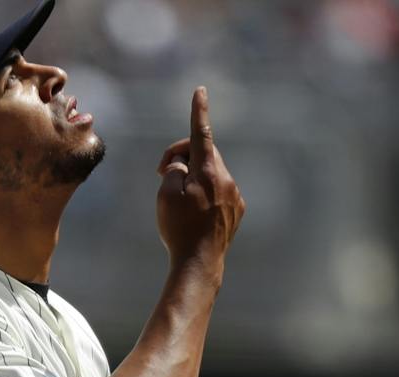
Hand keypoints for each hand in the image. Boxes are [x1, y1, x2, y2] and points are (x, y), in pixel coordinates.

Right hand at [155, 87, 244, 266]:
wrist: (199, 263)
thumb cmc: (179, 227)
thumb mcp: (167, 192)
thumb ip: (176, 168)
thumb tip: (186, 165)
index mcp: (209, 171)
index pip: (201, 133)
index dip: (199, 111)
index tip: (201, 91)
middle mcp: (226, 180)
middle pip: (203, 153)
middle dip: (182, 156)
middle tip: (161, 172)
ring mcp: (234, 196)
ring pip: (211, 173)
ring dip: (193, 176)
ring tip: (176, 197)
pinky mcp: (237, 211)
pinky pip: (219, 191)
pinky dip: (204, 193)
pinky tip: (193, 212)